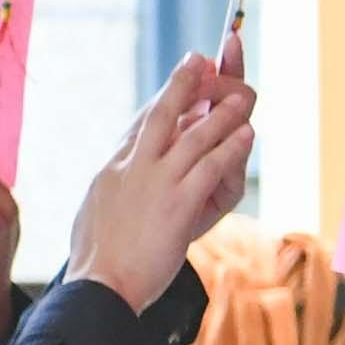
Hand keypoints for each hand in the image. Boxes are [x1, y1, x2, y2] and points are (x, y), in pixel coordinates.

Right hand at [70, 55, 256, 308]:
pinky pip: (210, 168)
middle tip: (203, 58)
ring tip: (243, 96)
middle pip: (162, 112)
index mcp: (114, 167)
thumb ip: (113, 186)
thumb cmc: (97, 258)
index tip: (182, 80)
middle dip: (184, 82)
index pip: (141, 123)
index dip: (164, 98)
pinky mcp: (178, 204)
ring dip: (223, 113)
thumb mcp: (98, 209)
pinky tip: (247, 135)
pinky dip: (231, 149)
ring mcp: (156, 183)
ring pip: (194, 136)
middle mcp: (134, 166)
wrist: (99, 286)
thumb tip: (116, 175)